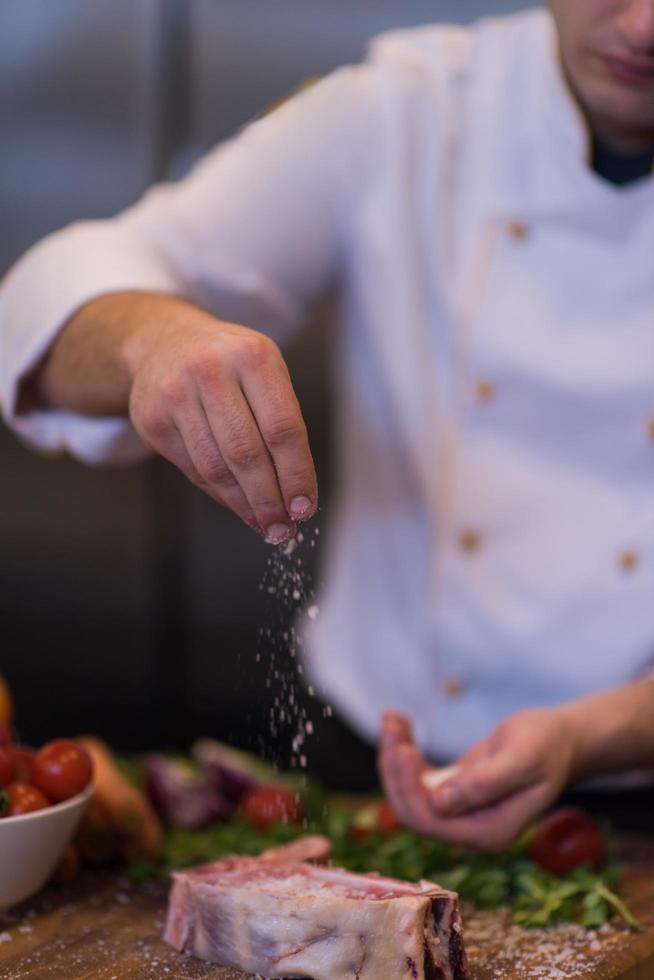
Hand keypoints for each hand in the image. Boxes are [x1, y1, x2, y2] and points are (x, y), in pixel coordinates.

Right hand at [125, 300, 316, 541]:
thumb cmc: (229, 364)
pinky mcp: (152, 418)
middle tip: (283, 529)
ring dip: (244, 505)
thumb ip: (281, 422)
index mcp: (253, 356)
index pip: (282, 428)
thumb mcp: (263, 371)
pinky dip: (219, 494)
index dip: (296, 474)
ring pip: (216, 467)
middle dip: (269, 500)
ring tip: (264, 524)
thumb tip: (295, 493)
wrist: (163, 341)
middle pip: (247, 453)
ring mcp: (176, 394)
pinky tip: (238, 505)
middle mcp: (211, 370)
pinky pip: (193, 469)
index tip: (305, 507)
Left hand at [379, 707, 579, 850]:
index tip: (402, 748)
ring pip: (409, 795)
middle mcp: (470, 830)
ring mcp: (459, 813)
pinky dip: (404, 752)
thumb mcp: (521, 759)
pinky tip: (401, 722)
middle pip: (413, 811)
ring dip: (394, 757)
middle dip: (395, 769)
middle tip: (391, 723)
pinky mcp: (452, 794)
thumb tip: (438, 802)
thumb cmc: (546, 745)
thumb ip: (483, 784)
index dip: (408, 788)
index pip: (431, 822)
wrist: (559, 739)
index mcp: (489, 832)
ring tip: (393, 717)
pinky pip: (417, 780)